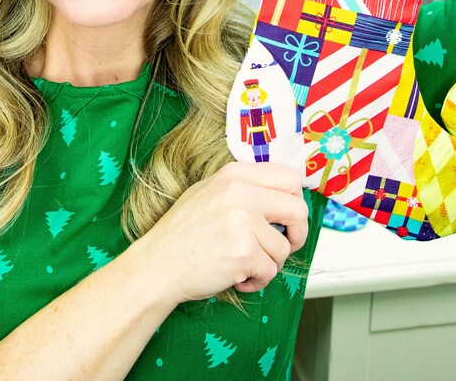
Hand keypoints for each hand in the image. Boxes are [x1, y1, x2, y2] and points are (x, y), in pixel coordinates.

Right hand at [136, 162, 309, 301]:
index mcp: (235, 175)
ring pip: (283, 248)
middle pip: (298, 209)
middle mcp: (241, 193)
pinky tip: (236, 276)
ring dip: (268, 263)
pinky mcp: (243, 252)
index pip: (290, 178)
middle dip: (296, 234)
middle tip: (282, 245)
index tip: (288, 217)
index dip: (296, 201)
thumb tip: (282, 196)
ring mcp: (243, 222)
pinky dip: (257, 280)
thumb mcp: (210, 192)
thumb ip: (245, 188)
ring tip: (242, 263)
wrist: (158, 264)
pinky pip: (270, 271)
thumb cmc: (183, 233)